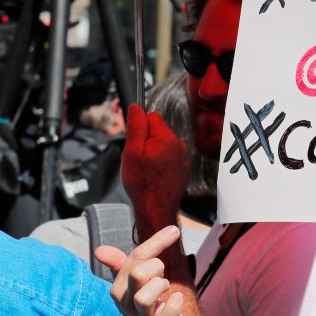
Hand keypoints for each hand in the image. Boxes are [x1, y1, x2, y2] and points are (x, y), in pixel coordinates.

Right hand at [94, 225, 187, 315]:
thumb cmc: (150, 308)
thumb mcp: (134, 285)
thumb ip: (122, 264)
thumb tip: (99, 250)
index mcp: (119, 288)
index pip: (135, 258)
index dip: (156, 241)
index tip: (174, 231)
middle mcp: (126, 304)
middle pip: (138, 273)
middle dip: (157, 267)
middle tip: (162, 275)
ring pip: (144, 296)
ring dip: (162, 285)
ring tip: (165, 290)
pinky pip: (168, 311)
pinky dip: (176, 301)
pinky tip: (175, 300)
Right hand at [121, 103, 190, 238]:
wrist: (155, 208)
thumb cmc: (142, 183)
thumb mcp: (132, 151)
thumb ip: (136, 126)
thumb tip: (136, 107)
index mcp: (167, 138)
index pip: (151, 116)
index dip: (139, 127)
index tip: (134, 141)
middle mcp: (179, 145)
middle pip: (157, 131)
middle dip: (145, 140)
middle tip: (137, 158)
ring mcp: (182, 158)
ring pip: (162, 145)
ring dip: (151, 152)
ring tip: (144, 169)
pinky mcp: (182, 168)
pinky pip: (168, 158)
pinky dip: (159, 163)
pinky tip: (153, 175)